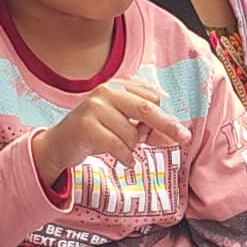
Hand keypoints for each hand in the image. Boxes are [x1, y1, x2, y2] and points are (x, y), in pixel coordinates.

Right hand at [35, 79, 188, 200]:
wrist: (60, 144)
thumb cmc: (96, 132)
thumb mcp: (124, 127)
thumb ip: (149, 129)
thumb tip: (176, 137)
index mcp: (118, 85)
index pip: (152, 98)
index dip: (163, 116)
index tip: (170, 130)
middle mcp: (106, 91)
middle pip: (147, 108)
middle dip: (168, 125)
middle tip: (186, 138)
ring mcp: (94, 107)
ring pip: (131, 133)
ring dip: (132, 148)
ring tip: (120, 148)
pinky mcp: (86, 126)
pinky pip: (119, 146)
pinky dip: (126, 157)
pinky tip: (125, 160)